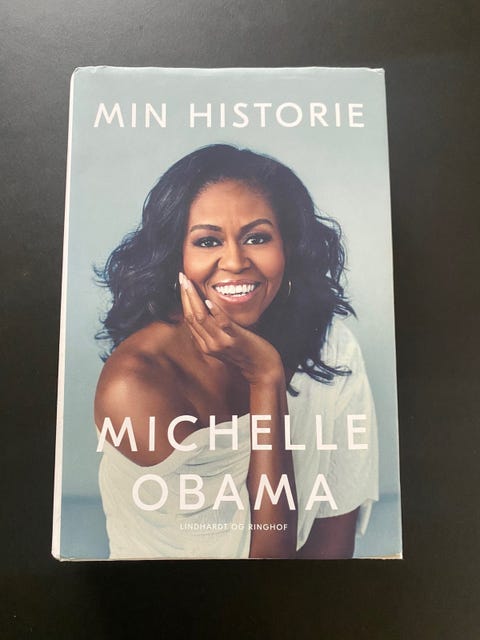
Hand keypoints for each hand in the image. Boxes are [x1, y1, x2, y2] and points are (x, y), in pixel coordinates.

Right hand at [179, 272, 283, 386]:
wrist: (262, 369)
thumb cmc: (245, 353)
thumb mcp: (223, 343)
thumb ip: (212, 330)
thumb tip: (206, 311)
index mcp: (205, 344)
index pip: (188, 319)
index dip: (184, 300)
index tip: (183, 284)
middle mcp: (209, 345)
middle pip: (192, 316)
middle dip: (185, 295)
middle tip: (182, 278)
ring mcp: (222, 342)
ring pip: (202, 318)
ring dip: (194, 298)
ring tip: (189, 283)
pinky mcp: (236, 339)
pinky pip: (223, 324)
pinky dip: (215, 311)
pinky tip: (209, 300)